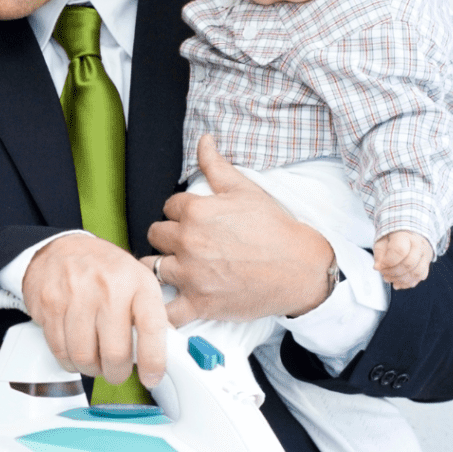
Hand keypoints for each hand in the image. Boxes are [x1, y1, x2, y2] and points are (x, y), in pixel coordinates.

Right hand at [22, 233, 166, 386]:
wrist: (61, 249)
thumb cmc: (103, 271)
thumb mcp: (137, 281)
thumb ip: (152, 315)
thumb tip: (168, 353)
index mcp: (137, 282)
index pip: (152, 327)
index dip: (153, 360)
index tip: (151, 377)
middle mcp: (107, 287)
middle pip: (114, 352)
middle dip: (116, 373)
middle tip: (116, 372)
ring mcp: (76, 295)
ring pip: (84, 356)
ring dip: (91, 368)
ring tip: (94, 360)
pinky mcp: (51, 304)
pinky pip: (60, 350)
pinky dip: (69, 360)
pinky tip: (75, 352)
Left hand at [143, 135, 332, 325]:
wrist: (302, 268)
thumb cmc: (274, 228)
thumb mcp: (244, 189)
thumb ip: (216, 165)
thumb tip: (204, 139)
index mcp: (196, 212)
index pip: (168, 206)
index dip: (180, 212)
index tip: (195, 220)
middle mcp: (188, 242)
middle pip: (155, 234)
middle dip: (167, 237)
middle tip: (186, 243)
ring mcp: (191, 274)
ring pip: (151, 268)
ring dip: (159, 267)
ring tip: (175, 268)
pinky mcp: (199, 303)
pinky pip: (165, 311)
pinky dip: (159, 311)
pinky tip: (162, 306)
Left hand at [374, 230, 432, 288]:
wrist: (408, 233)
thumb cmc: (392, 238)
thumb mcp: (381, 241)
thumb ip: (379, 253)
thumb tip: (377, 267)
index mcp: (405, 236)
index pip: (399, 251)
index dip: (388, 262)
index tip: (379, 266)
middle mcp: (419, 244)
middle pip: (409, 264)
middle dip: (393, 273)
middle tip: (383, 274)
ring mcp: (426, 254)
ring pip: (417, 273)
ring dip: (400, 280)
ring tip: (389, 279)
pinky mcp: (427, 263)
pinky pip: (421, 276)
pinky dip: (408, 283)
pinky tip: (398, 282)